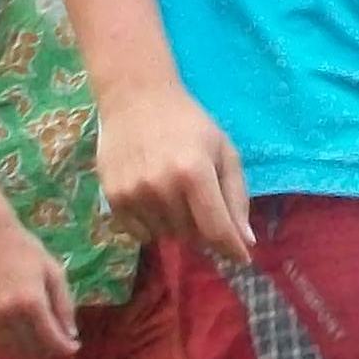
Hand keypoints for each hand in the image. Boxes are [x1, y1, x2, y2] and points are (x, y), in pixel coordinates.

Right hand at [0, 214, 78, 358]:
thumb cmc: (28, 251)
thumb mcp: (56, 274)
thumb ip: (64, 305)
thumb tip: (70, 334)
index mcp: (31, 301)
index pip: (50, 337)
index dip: (64, 347)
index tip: (75, 347)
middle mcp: (10, 313)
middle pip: (33, 347)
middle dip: (51, 349)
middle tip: (63, 342)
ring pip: (16, 348)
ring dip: (34, 349)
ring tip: (48, 339)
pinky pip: (2, 339)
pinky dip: (17, 342)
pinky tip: (28, 334)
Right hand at [96, 82, 252, 265]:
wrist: (135, 100)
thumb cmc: (190, 124)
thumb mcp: (224, 152)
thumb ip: (236, 197)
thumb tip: (245, 241)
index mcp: (194, 173)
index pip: (215, 229)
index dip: (231, 248)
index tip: (243, 258)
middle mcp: (161, 188)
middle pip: (192, 235)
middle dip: (205, 227)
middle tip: (201, 199)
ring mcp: (134, 194)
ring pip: (167, 236)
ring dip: (178, 225)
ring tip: (176, 191)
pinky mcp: (113, 198)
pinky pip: (140, 234)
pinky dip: (153, 225)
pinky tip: (155, 197)